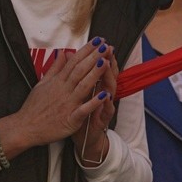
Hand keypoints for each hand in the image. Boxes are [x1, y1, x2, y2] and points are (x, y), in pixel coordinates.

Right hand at [0, 38, 114, 162]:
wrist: (25, 128)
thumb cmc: (34, 107)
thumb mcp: (42, 83)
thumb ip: (55, 68)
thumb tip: (62, 52)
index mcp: (58, 81)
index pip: (74, 62)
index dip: (86, 51)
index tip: (98, 41)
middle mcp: (63, 90)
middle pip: (80, 70)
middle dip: (94, 57)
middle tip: (106, 46)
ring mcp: (67, 104)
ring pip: (83, 86)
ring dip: (95, 74)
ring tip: (106, 62)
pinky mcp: (70, 119)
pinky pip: (83, 110)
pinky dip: (93, 103)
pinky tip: (104, 95)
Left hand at [72, 46, 118, 165]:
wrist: (85, 139)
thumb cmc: (81, 114)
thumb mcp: (78, 93)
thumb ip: (77, 75)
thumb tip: (71, 56)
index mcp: (95, 87)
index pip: (100, 68)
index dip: (99, 55)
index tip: (99, 42)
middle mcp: (103, 95)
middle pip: (108, 75)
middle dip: (107, 62)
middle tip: (107, 49)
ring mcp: (104, 107)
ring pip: (110, 90)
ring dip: (108, 77)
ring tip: (106, 65)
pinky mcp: (102, 120)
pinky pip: (106, 111)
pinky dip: (105, 103)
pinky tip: (106, 96)